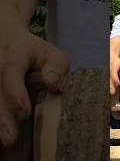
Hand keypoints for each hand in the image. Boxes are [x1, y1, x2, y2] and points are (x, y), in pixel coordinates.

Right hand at [0, 29, 68, 146]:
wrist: (4, 38)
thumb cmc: (33, 51)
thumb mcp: (50, 53)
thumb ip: (56, 67)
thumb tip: (53, 85)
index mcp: (13, 55)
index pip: (11, 74)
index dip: (16, 94)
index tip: (24, 112)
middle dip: (2, 115)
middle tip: (10, 138)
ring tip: (5, 139)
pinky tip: (1, 131)